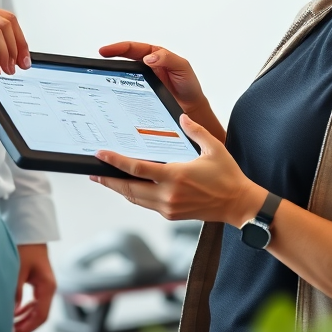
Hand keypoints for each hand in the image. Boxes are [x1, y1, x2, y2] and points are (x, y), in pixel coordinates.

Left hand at [13, 243, 55, 331]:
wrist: (29, 232)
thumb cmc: (25, 248)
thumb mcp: (18, 271)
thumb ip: (15, 293)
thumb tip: (11, 312)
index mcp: (47, 286)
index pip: (41, 315)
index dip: (29, 328)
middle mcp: (49, 287)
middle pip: (40, 314)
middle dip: (26, 325)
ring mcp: (45, 285)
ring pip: (37, 309)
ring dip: (25, 318)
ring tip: (11, 325)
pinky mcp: (39, 282)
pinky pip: (35, 301)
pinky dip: (26, 308)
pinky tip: (15, 312)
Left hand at [92, 116, 262, 225]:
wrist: (239, 205)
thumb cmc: (228, 176)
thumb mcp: (214, 148)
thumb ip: (195, 131)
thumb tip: (181, 117)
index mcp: (176, 176)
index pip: (137, 169)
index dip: (116, 162)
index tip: (101, 154)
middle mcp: (168, 195)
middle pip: (129, 187)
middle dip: (108, 180)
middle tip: (92, 172)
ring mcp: (168, 207)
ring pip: (135, 198)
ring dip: (118, 188)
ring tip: (104, 179)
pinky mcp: (171, 214)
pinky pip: (145, 204)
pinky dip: (133, 194)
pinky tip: (128, 186)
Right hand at [98, 42, 223, 140]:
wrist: (191, 108)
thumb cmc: (189, 85)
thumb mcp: (182, 67)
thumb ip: (167, 59)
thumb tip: (148, 57)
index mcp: (154, 55)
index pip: (133, 48)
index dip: (118, 48)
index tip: (105, 51)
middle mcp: (145, 67)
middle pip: (123, 60)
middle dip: (110, 58)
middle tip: (98, 60)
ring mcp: (141, 81)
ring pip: (122, 75)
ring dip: (112, 75)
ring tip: (101, 76)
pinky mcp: (140, 95)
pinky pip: (126, 91)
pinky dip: (117, 91)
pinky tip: (111, 93)